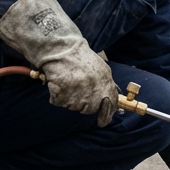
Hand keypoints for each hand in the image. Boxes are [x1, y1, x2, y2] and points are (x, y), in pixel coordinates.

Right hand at [0, 0, 117, 126]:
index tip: (103, 122)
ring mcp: (78, 92)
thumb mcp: (99, 66)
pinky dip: (56, 95)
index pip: (110, 104)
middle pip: (89, 109)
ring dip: (68, 98)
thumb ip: (106, 83)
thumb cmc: (78, 56)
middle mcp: (94, 89)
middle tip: (75, 90)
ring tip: (66, 81)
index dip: (106, 115)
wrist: (60, 47)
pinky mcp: (63, 94)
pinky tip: (58, 82)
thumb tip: (113, 97)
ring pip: (73, 106)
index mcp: (105, 81)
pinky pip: (59, 102)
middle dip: (83, 104)